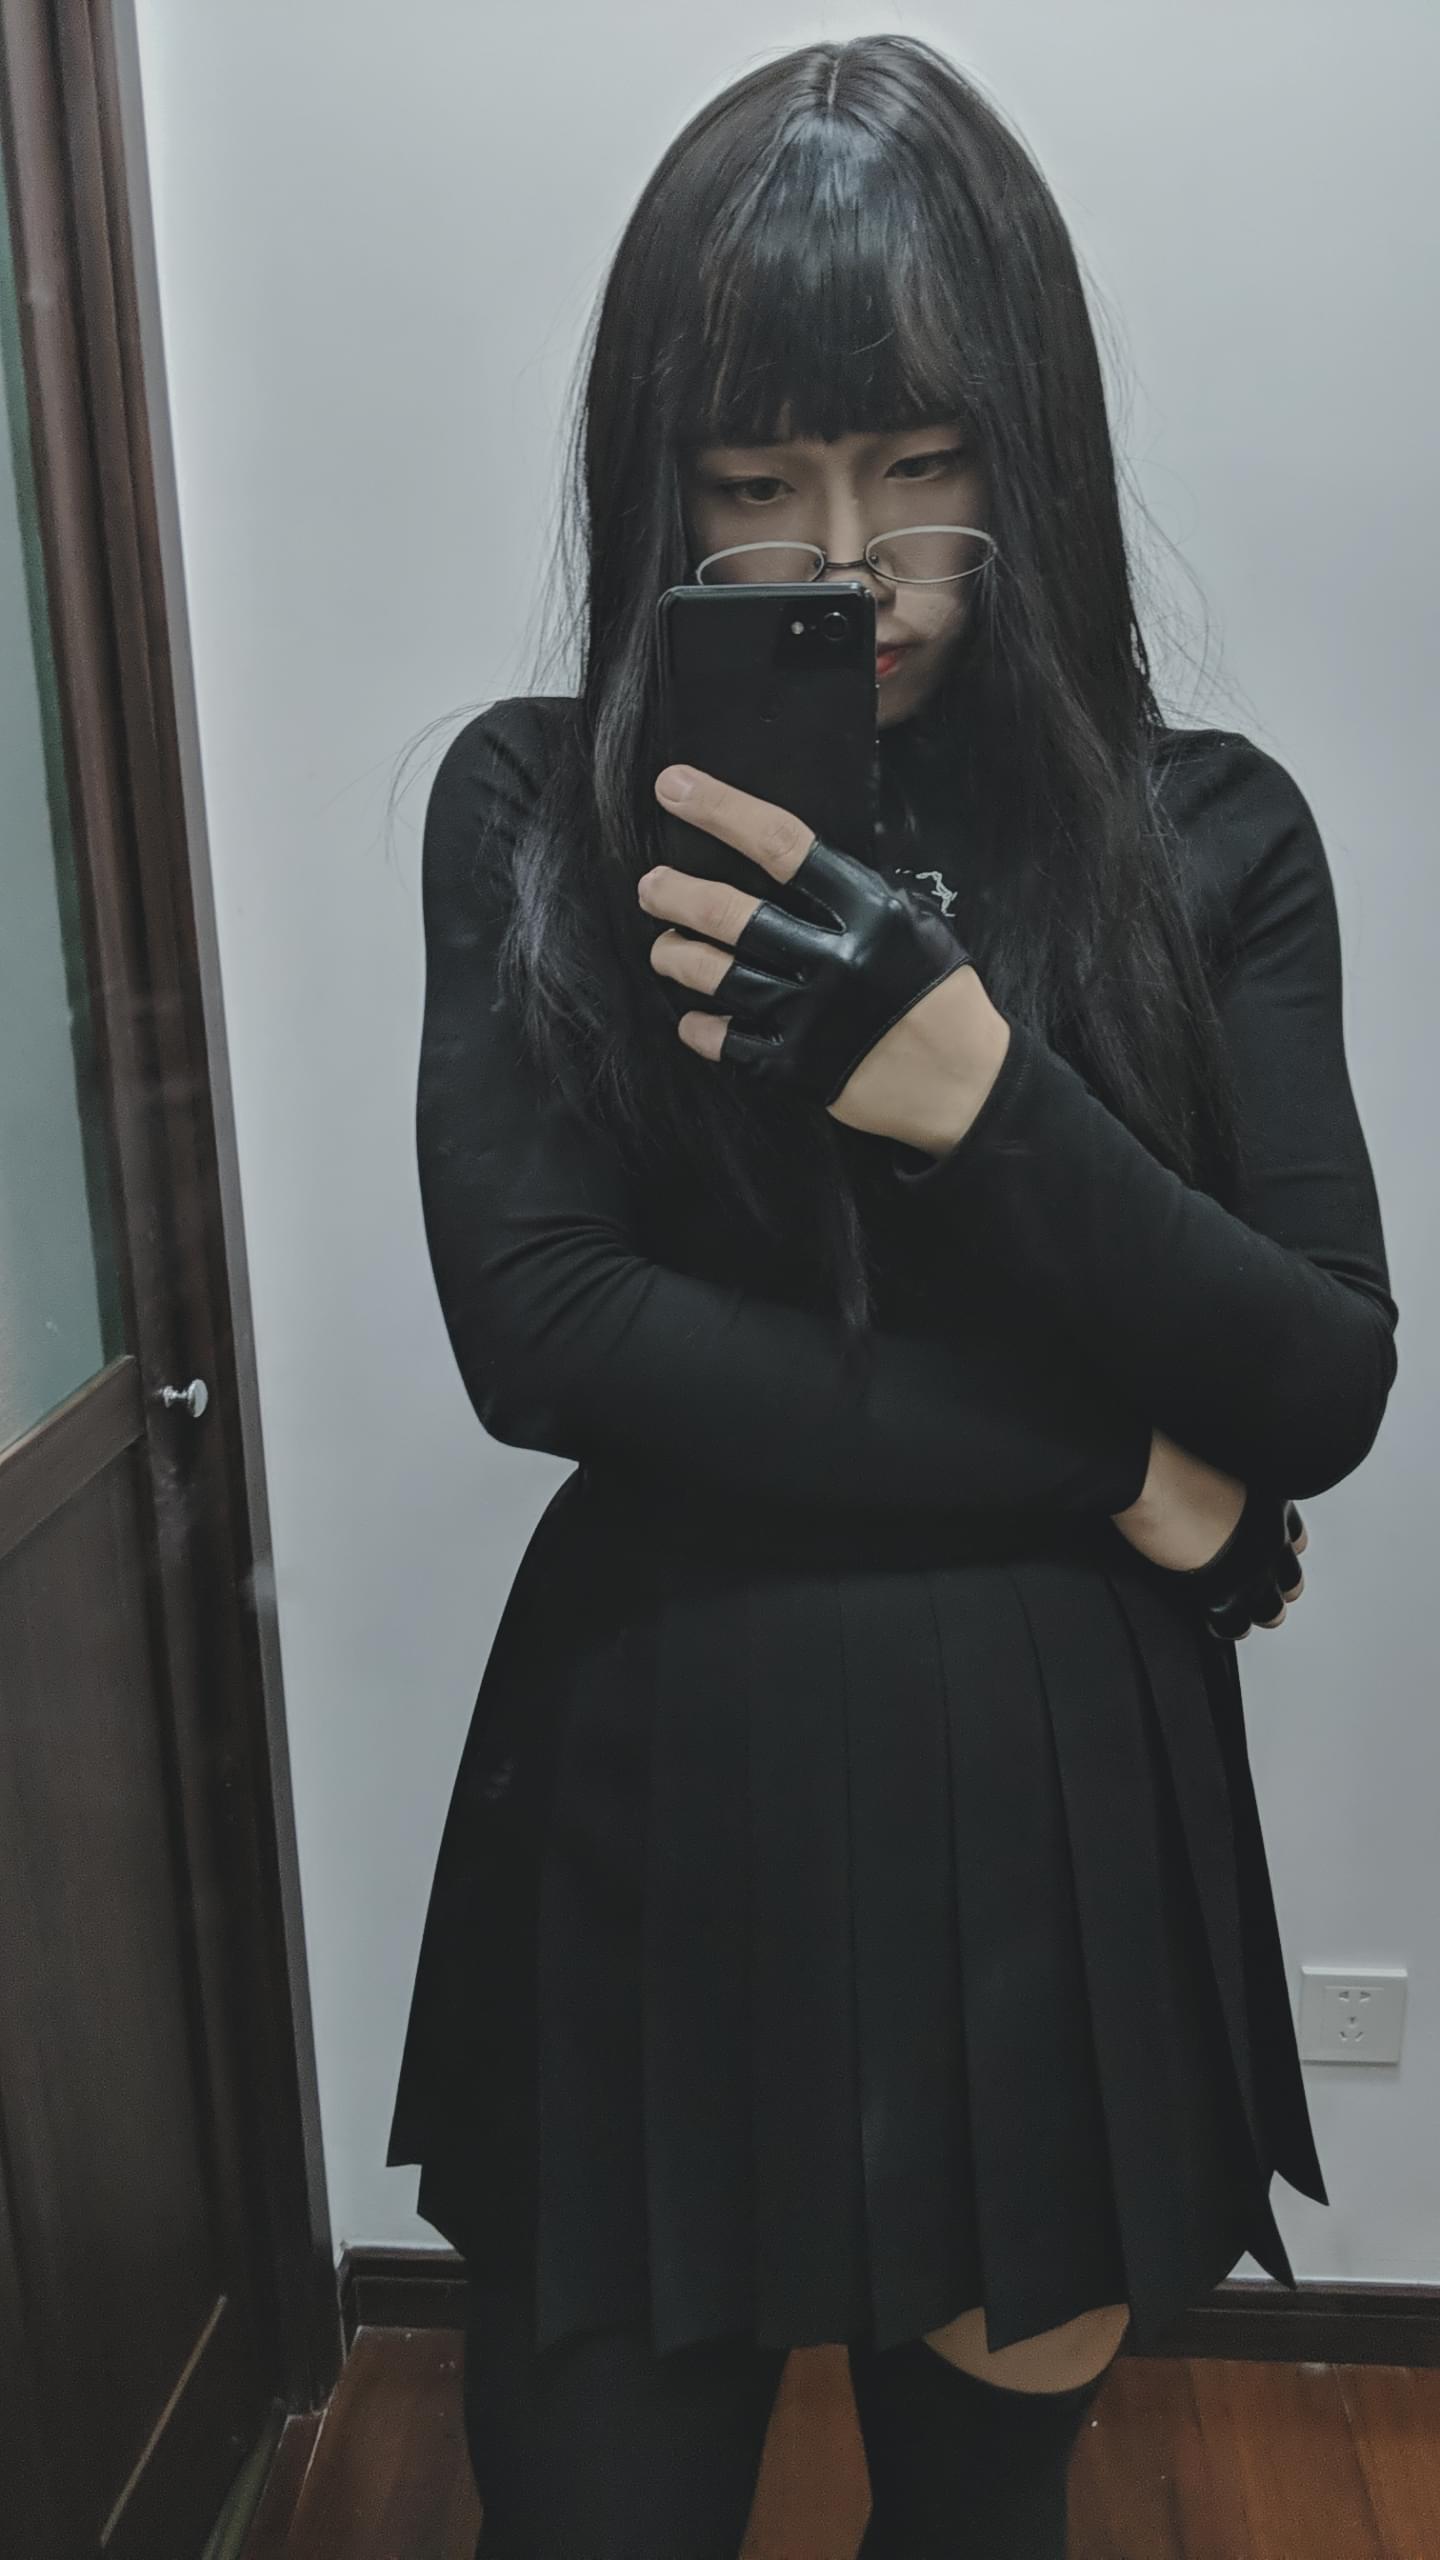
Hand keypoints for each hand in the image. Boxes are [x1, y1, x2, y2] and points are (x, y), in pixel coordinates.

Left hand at [640, 763, 1010, 1148]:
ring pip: (715, 975)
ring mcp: (810, 1017)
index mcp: (869, 912)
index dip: (719, 810)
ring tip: (664, 947)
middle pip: (730, 914)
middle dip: (675, 893)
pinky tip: (691, 1016)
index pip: (780, 844)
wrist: (964, 1084)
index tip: (673, 787)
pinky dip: (698, 1027)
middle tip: (651, 885)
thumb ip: (855, 895)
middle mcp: (835, 960)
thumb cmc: (938, 994)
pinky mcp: (796, 1067)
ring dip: (675, 956)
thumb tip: (785, 859)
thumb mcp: (916, 923)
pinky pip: (725, 1042)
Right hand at [1112, 1432, 1307, 1639]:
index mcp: (1272, 1507)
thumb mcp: (1219, 1474)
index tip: (1268, 1560)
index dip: (1279, 1555)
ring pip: (1270, 1610)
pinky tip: (1214, 1620)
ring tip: (1241, 1613)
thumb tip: (1223, 1512)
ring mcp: (1252, 1570)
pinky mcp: (1225, 1594)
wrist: (1151, 1480)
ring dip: (1254, 1612)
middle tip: (1256, 1593)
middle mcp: (1271, 1540)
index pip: (1296, 1542)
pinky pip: (1234, 1625)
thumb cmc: (1172, 1466)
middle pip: (1290, 1582)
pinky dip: (1224, 1626)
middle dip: (1273, 1589)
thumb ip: (1232, 1500)